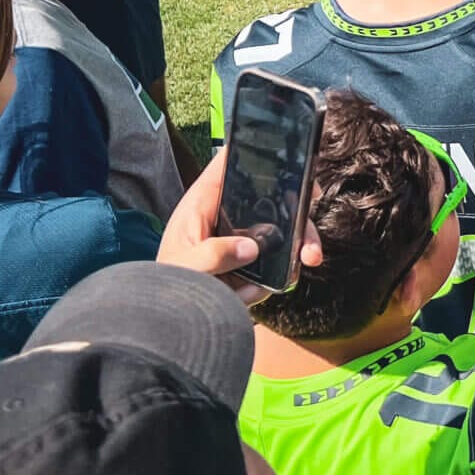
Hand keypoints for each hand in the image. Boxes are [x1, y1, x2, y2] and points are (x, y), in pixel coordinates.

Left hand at [157, 149, 323, 304]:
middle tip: (312, 213)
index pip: (228, 166)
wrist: (165, 320)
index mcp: (203, 204)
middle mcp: (225, 218)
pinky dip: (272, 283)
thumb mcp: (182, 267)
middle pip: (269, 199)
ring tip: (303, 263)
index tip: (289, 159)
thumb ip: (211, 255)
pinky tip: (248, 294)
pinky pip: (275, 267)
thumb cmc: (163, 286)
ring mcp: (240, 243)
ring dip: (296, 250)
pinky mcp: (250, 267)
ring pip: (282, 234)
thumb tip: (251, 248)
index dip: (256, 155)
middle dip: (297, 210)